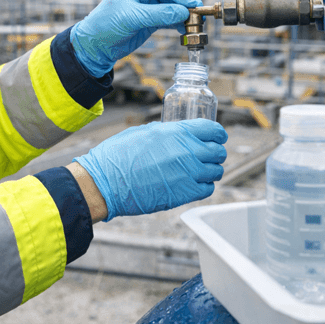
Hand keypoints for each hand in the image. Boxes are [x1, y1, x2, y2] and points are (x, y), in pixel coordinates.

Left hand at [70, 0, 201, 76]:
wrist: (95, 46)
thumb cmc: (106, 25)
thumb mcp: (132, 18)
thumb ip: (158, 14)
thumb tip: (183, 13)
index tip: (192, 2)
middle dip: (183, 4)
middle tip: (198, 13)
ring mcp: (148, 6)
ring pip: (172, 7)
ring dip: (183, 15)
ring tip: (193, 24)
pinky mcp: (151, 20)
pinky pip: (169, 19)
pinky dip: (178, 24)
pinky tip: (184, 30)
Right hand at [73, 119, 227, 220]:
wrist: (106, 182)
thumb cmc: (117, 155)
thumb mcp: (143, 132)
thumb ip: (166, 133)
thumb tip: (178, 134)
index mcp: (176, 132)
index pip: (212, 129)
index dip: (218, 133)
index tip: (218, 137)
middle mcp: (186, 151)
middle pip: (218, 151)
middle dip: (216, 152)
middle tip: (210, 155)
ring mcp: (187, 174)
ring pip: (216, 171)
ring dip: (212, 170)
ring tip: (202, 171)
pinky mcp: (183, 194)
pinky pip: (207, 189)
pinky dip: (205, 186)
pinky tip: (196, 184)